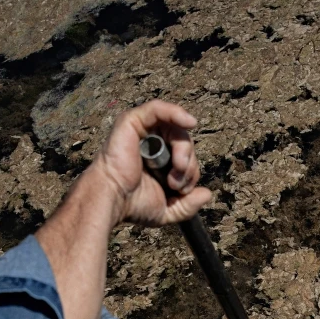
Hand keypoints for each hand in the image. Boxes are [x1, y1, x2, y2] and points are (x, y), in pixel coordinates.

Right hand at [88, 100, 211, 226]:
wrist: (112, 199)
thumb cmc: (132, 205)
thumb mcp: (167, 210)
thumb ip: (188, 205)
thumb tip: (207, 195)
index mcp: (158, 159)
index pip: (185, 156)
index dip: (191, 171)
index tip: (183, 191)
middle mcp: (150, 142)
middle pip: (184, 142)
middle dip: (189, 164)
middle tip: (177, 183)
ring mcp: (141, 130)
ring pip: (176, 129)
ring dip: (184, 149)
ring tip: (178, 167)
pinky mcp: (132, 121)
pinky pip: (158, 108)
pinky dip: (176, 113)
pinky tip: (190, 122)